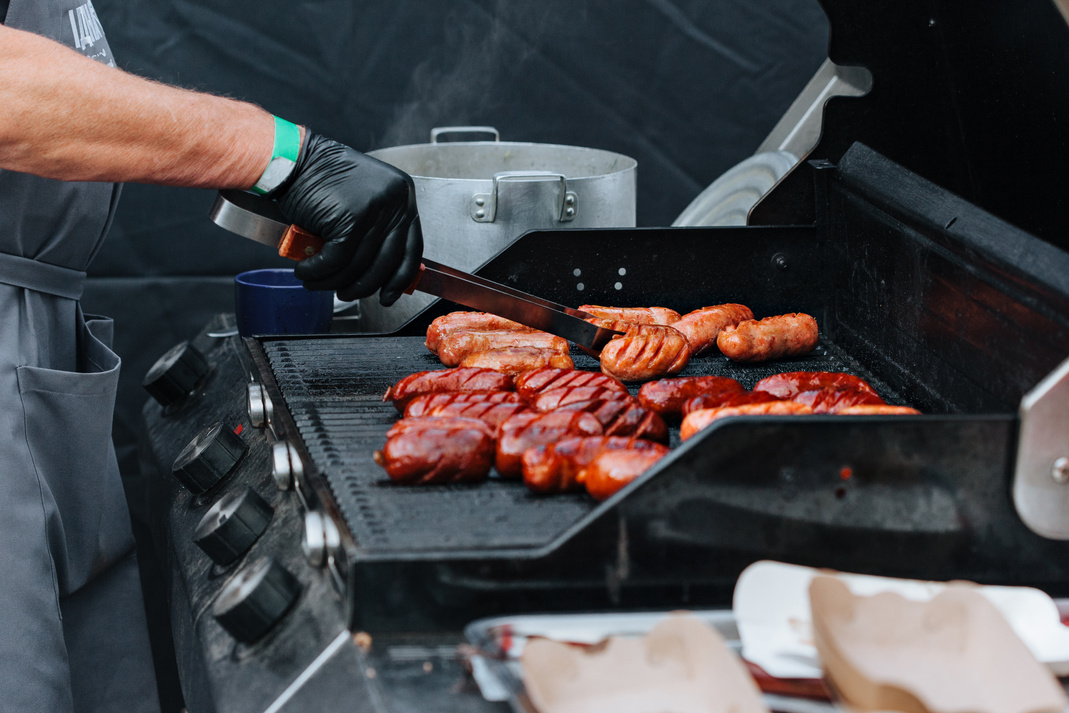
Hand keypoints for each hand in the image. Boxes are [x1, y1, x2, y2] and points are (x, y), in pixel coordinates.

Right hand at [273, 133, 422, 304]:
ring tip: (317, 283)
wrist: (292, 160)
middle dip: (363, 286)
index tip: (388, 295)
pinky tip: (306, 272)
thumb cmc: (322, 180)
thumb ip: (378, 229)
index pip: (412, 249)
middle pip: (386, 262)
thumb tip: (383, 273)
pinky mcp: (350, 219)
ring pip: (358, 265)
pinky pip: (336, 260)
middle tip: (346, 294)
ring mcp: (374, 209)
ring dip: (334, 282)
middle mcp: (394, 201)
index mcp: (403, 195)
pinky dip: (318, 272)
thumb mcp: (363, 200)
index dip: (400, 278)